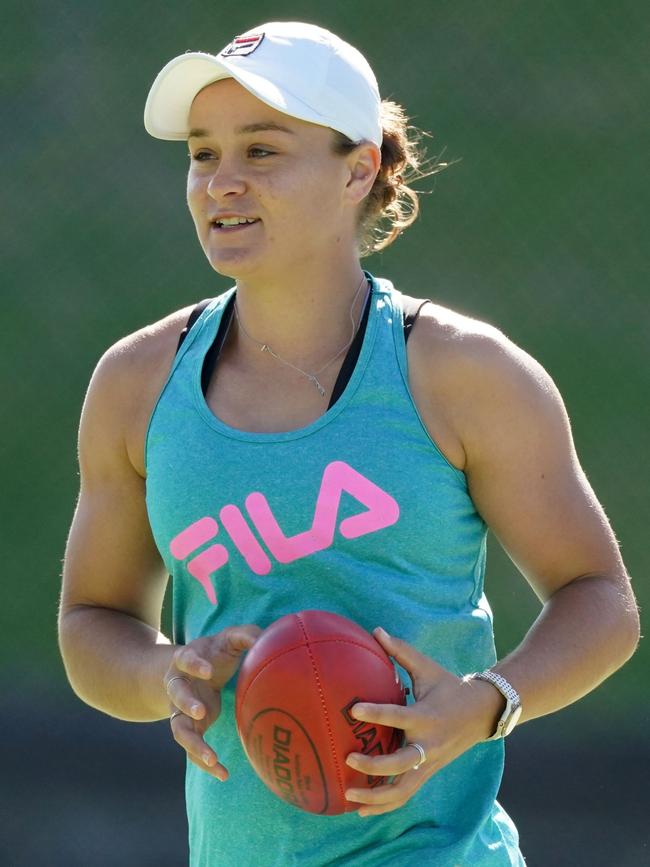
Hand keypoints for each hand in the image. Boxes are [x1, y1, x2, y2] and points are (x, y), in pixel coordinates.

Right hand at [164, 624, 261, 780]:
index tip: (207, 670)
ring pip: (179, 729)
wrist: (194, 669)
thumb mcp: (228, 639)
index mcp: (185, 660)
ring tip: (213, 759)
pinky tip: (223, 774)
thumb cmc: (216, 652)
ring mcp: (179, 709)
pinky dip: (205, 762)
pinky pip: (192, 748)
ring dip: (193, 744)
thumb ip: (245, 635)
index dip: (193, 664)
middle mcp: (177, 685)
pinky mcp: (189, 727)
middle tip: (201, 712)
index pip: (185, 659)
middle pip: (176, 694)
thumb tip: (266, 638)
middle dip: (186, 703)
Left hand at [344, 627, 504, 816]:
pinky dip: (384, 805)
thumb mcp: (427, 668)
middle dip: (375, 766)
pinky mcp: (428, 774)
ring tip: (348, 798)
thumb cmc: (448, 686)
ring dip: (376, 797)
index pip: (398, 717)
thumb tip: (376, 630)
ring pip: (403, 790)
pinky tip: (360, 810)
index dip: (376, 714)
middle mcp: (428, 744)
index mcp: (426, 716)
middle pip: (401, 764)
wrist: (482, 714)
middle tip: (348, 759)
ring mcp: (429, 763)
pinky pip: (405, 794)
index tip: (353, 710)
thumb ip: (401, 651)